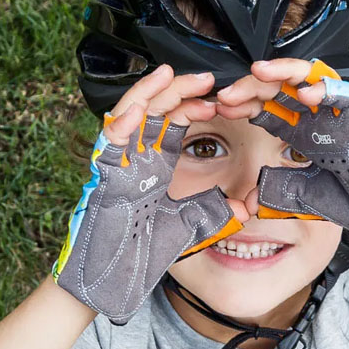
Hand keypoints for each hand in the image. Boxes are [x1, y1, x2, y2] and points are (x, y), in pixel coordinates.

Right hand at [52, 65, 246, 324]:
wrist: (115, 274)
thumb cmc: (143, 250)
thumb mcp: (190, 225)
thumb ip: (215, 213)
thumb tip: (246, 210)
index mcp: (155, 163)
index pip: (174, 122)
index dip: (194, 107)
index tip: (218, 102)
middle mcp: (136, 157)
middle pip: (156, 110)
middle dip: (179, 90)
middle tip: (207, 79)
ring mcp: (118, 163)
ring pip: (131, 114)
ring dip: (150, 93)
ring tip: (171, 74)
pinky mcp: (103, 175)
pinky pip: (109, 141)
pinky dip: (123, 123)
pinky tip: (142, 108)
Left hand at [217, 58, 348, 254]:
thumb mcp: (303, 196)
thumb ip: (278, 190)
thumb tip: (249, 198)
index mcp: (303, 132)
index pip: (269, 107)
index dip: (244, 104)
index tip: (219, 108)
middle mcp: (318, 119)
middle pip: (282, 88)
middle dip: (252, 87)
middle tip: (228, 94)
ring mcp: (340, 117)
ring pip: (310, 78)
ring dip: (283, 73)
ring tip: (258, 73)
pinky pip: (344, 94)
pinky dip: (325, 89)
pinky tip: (302, 93)